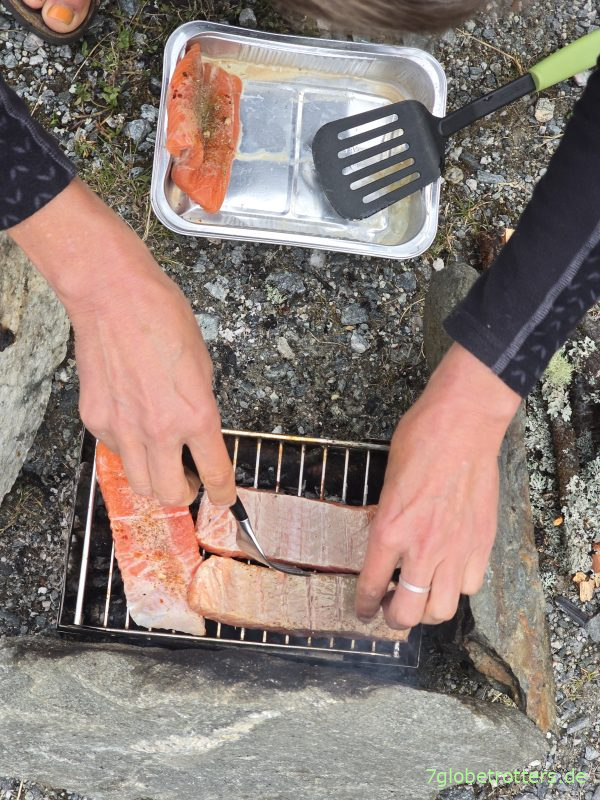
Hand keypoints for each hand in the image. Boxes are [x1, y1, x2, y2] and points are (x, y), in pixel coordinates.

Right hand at [8, 179, 235, 507]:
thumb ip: (201, 408)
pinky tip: (134, 426)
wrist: (115, 297)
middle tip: (191, 481)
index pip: (215, 474)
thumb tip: (199, 433)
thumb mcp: (203, 366)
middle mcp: (159, 429)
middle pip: (172, 494)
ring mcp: (124, 428)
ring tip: (161, 462)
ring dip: (155, 481)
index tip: (223, 497)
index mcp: (196, 415)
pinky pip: (115, 451)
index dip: (223, 493)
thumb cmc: (163, 318)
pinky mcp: (96, 420)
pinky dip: (128, 449)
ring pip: (139, 484)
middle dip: (187, 494)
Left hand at [355, 343, 520, 628]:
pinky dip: (459, 587)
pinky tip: (451, 573)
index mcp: (389, 530)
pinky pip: (470, 586)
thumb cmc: (420, 441)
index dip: (365, 606)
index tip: (364, 611)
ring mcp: (455, 549)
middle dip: (395, 619)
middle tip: (391, 610)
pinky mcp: (481, 543)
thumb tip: (386, 543)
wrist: (463, 425)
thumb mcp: (387, 482)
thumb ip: (386, 520)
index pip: (371, 586)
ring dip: (428, 610)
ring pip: (442, 609)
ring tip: (422, 598)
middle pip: (408, 613)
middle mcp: (421, 548)